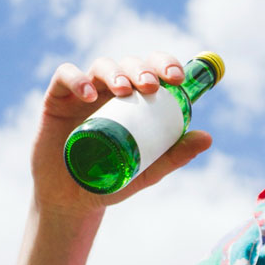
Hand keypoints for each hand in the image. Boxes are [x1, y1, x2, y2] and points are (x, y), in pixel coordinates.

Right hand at [31, 52, 211, 219]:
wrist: (71, 201)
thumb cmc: (112, 180)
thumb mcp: (148, 170)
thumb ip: (174, 155)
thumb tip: (208, 138)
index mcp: (136, 99)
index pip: (153, 69)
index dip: (166, 64)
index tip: (177, 79)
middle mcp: (112, 89)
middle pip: (130, 63)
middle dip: (143, 69)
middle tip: (151, 87)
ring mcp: (84, 92)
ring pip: (102, 66)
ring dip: (116, 72)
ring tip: (124, 91)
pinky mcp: (57, 98)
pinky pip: (65, 77)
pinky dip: (77, 79)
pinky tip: (88, 95)